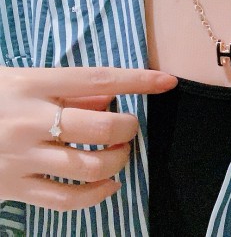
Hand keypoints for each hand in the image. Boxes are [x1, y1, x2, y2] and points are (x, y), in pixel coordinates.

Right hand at [0, 66, 175, 210]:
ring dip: (118, 160)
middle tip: (128, 127)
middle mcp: (29, 121)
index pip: (98, 80)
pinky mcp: (12, 188)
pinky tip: (109, 185)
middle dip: (127, 128)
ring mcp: (20, 158)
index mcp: (33, 85)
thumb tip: (109, 100)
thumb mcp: (23, 79)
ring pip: (89, 167)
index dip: (137, 81)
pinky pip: (65, 200)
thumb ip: (68, 89)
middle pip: (100, 127)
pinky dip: (97, 195)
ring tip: (119, 152)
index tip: (167, 82)